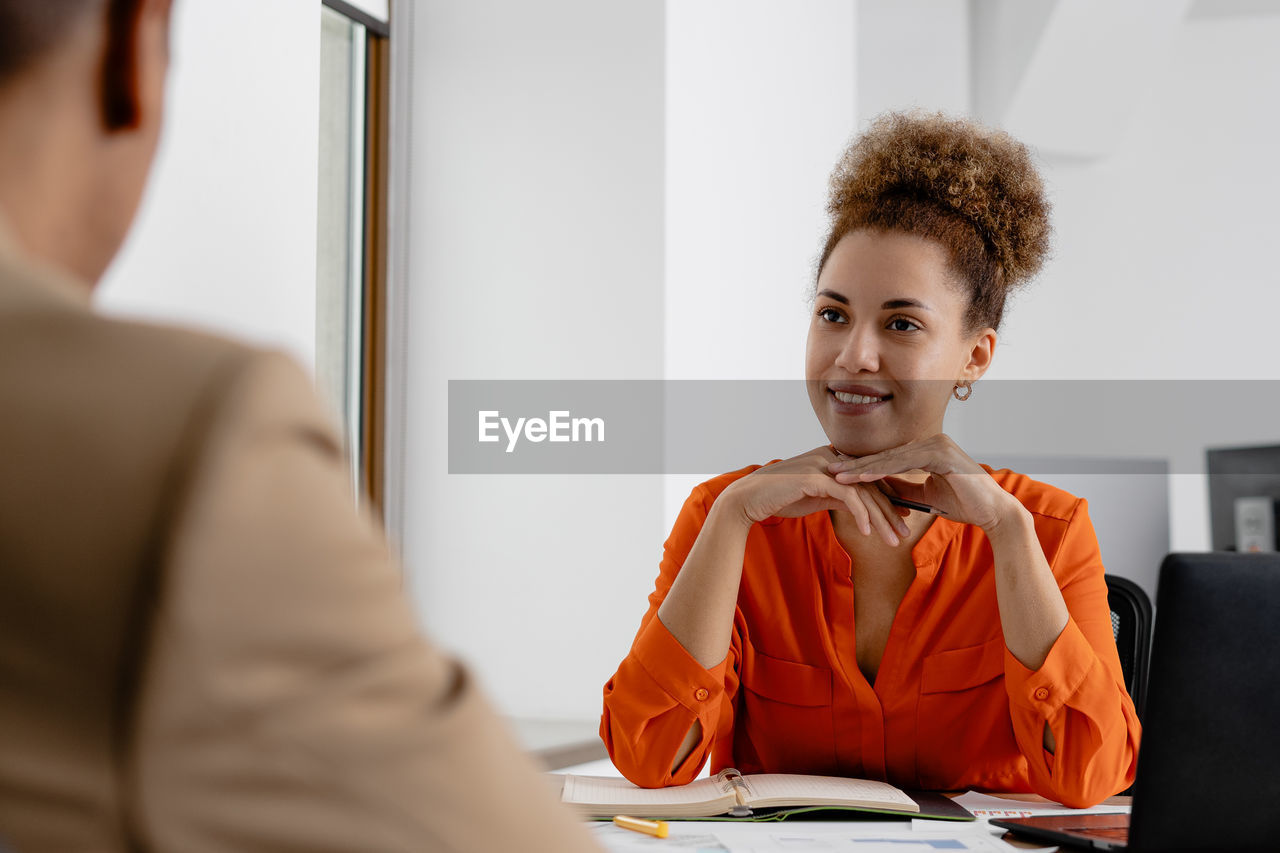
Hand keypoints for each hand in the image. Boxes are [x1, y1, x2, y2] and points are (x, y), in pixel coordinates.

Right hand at [721, 446, 910, 546]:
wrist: (748, 498)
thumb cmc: (779, 498)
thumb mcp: (815, 497)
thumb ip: (837, 496)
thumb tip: (859, 507)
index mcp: (832, 458)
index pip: (867, 479)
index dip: (887, 499)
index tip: (902, 518)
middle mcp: (831, 457)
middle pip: (870, 485)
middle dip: (890, 512)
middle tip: (904, 534)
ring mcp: (824, 465)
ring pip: (863, 492)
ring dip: (881, 519)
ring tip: (893, 540)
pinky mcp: (815, 477)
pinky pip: (847, 497)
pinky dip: (861, 515)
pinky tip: (867, 532)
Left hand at [826, 434, 1021, 531]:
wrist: (993, 512)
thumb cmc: (964, 504)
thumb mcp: (926, 497)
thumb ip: (904, 490)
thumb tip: (880, 490)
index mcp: (928, 449)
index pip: (888, 457)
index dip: (862, 465)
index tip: (839, 472)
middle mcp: (932, 442)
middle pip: (886, 455)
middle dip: (856, 464)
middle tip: (829, 469)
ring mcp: (937, 445)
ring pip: (891, 458)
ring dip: (863, 468)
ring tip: (839, 476)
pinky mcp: (941, 454)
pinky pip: (904, 463)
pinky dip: (882, 471)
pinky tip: (863, 478)